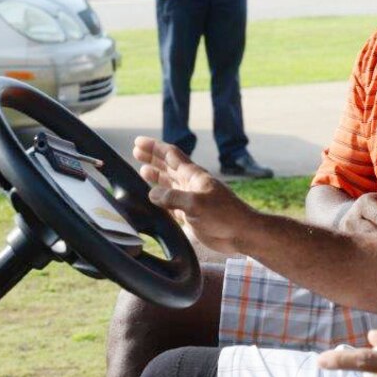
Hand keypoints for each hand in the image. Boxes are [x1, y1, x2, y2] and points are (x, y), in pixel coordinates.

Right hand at [133, 136, 250, 253]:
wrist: (240, 233)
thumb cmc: (223, 215)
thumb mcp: (196, 204)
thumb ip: (172, 197)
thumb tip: (151, 193)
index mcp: (194, 175)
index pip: (171, 156)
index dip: (155, 147)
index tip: (138, 142)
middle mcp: (191, 184)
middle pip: (168, 167)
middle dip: (153, 158)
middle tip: (135, 152)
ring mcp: (190, 199)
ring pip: (169, 184)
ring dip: (156, 176)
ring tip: (142, 170)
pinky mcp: (190, 215)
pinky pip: (170, 203)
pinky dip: (160, 199)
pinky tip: (152, 198)